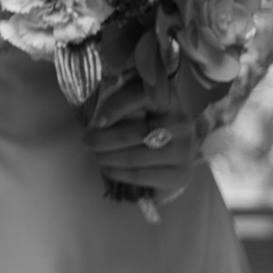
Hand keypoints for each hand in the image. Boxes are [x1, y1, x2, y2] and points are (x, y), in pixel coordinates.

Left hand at [85, 81, 199, 199]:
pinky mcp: (181, 174)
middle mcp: (182, 122)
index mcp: (169, 97)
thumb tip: (99, 122)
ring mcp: (185, 150)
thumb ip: (119, 101)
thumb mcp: (132, 101)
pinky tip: (107, 169)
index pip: (142, 98)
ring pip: (135, 156)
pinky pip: (141, 175)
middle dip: (105, 138)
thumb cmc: (144, 118)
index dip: (118, 108)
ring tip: (95, 155)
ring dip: (108, 157)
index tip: (96, 121)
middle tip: (87, 140)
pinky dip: (118, 173)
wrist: (172, 146)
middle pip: (137, 132)